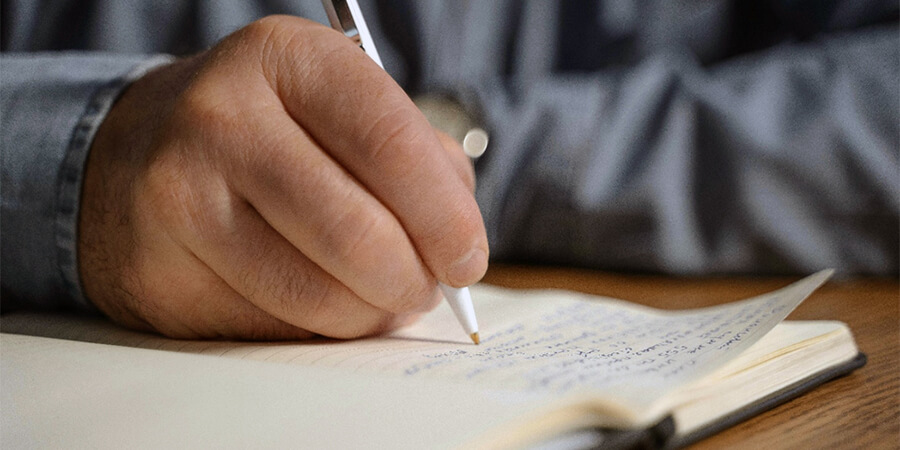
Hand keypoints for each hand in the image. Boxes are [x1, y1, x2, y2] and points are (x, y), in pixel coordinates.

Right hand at [79, 16, 485, 339]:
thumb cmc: (270, 131)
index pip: (389, 142)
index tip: (468, 259)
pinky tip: (323, 299)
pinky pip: (273, 326)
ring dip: (372, 313)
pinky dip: (320, 327)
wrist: (139, 154)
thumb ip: (418, 160)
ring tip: (382, 296)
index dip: (445, 215)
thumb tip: (459, 246)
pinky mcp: (160, 270)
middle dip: (414, 279)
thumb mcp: (339, 107)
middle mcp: (222, 118)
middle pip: (355, 232)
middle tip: (428, 289)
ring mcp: (180, 197)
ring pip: (316, 293)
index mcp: (285, 59)